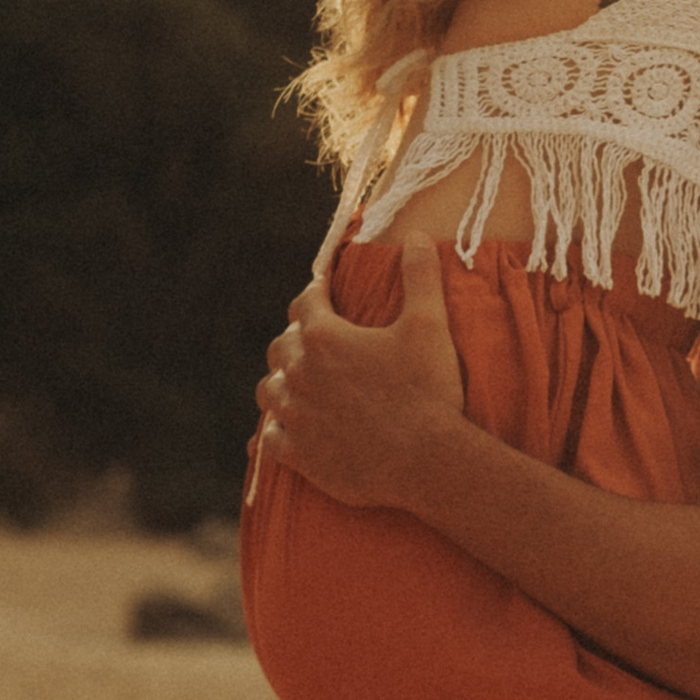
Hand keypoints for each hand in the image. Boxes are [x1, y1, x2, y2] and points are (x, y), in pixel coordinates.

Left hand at [254, 221, 466, 513]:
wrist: (428, 462)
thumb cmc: (430, 390)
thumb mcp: (430, 325)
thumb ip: (420, 276)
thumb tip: (418, 237)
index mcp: (324, 336)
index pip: (306, 301)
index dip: (317, 293)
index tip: (324, 292)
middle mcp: (299, 373)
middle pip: (282, 346)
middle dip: (297, 338)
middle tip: (316, 341)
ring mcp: (295, 416)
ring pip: (269, 391)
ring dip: (282, 383)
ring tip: (297, 385)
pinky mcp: (298, 455)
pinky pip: (270, 439)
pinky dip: (276, 431)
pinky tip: (285, 431)